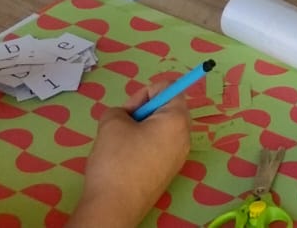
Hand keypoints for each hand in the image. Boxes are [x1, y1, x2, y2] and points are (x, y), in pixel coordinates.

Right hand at [72, 85, 190, 227]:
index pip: (169, 88)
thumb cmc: (116, 161)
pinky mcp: (168, 172)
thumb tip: (125, 116)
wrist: (114, 207)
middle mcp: (185, 137)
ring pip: (160, 129)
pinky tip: (125, 160)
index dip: (144, 93)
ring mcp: (179, 157)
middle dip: (142, 112)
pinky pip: (159, 148)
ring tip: (121, 145)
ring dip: (140, 129)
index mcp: (178, 120)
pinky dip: (142, 147)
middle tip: (122, 126)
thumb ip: (120, 109)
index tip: (129, 112)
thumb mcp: (111, 123)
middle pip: (166, 108)